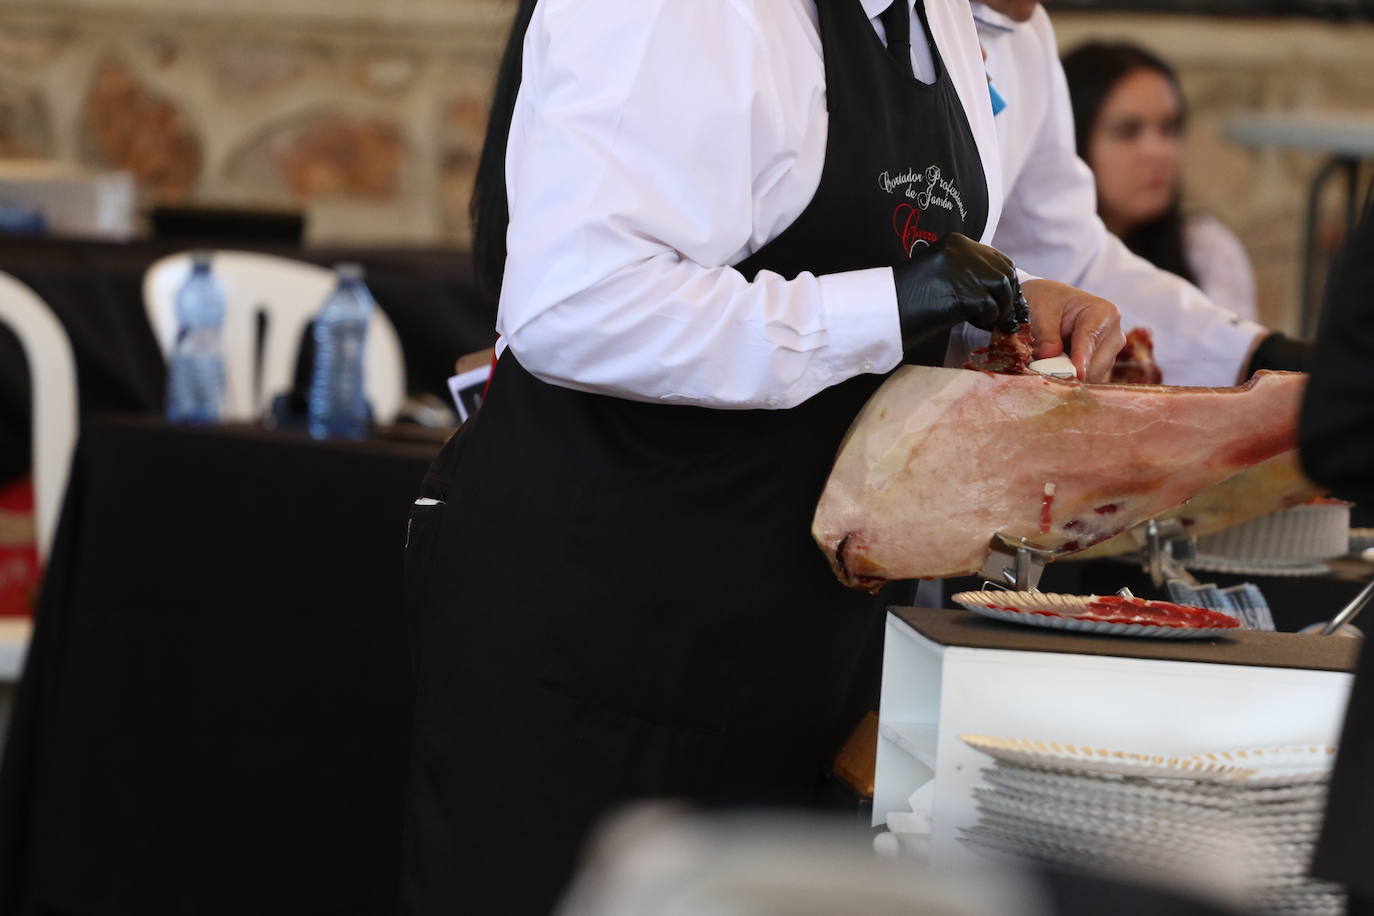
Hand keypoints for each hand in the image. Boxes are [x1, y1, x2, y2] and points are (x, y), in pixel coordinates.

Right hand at [893, 233, 1024, 361]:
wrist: (887, 309)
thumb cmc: (907, 295)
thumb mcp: (939, 272)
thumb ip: (963, 271)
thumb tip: (993, 286)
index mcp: (956, 242)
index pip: (996, 257)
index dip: (1003, 280)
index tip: (999, 297)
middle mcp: (964, 251)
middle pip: (1004, 271)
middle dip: (1006, 295)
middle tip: (997, 313)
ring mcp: (966, 270)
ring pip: (1002, 289)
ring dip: (998, 308)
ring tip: (981, 319)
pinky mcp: (967, 293)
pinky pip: (992, 307)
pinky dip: (987, 319)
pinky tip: (972, 322)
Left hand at [1021, 278, 1123, 382]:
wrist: (1049, 303)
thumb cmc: (1047, 302)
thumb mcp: (1040, 313)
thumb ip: (1045, 335)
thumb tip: (1049, 354)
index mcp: (1103, 313)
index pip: (1091, 340)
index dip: (1082, 359)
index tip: (1077, 374)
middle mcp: (1114, 334)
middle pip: (1096, 364)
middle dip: (1070, 371)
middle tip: (1044, 369)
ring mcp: (1110, 351)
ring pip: (1092, 375)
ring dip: (1070, 375)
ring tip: (1049, 362)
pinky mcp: (1103, 364)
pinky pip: (1088, 378)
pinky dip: (1072, 377)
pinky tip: (1058, 366)